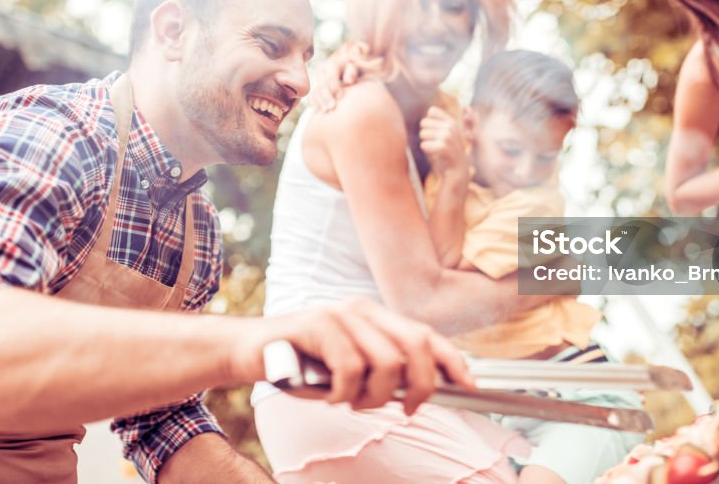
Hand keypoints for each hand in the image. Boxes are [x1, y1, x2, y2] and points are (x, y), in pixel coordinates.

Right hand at [247, 298, 472, 414]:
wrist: (248, 351)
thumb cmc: (301, 365)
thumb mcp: (349, 367)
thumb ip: (381, 370)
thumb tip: (421, 392)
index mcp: (374, 316)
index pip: (425, 334)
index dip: (452, 360)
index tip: (470, 386)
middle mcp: (361, 309)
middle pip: (415, 348)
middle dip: (419, 387)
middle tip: (404, 410)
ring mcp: (339, 314)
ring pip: (386, 363)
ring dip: (372, 397)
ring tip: (349, 400)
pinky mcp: (316, 325)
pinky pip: (350, 370)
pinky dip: (342, 393)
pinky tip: (326, 393)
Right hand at [310, 42, 378, 112]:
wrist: (345, 70)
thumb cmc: (353, 72)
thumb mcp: (355, 70)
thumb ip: (352, 74)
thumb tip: (348, 82)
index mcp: (333, 64)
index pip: (331, 75)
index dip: (335, 86)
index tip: (340, 96)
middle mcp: (322, 69)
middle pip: (322, 84)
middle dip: (327, 96)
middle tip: (332, 107)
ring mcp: (317, 78)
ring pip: (316, 90)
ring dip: (320, 101)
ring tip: (326, 111)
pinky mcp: (314, 85)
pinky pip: (312, 95)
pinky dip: (315, 103)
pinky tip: (319, 110)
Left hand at [418, 106, 466, 179]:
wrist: (457, 174)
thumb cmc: (446, 155)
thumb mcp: (443, 135)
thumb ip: (436, 123)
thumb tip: (430, 111)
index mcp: (452, 122)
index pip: (432, 111)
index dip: (428, 124)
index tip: (436, 134)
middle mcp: (451, 126)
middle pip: (424, 123)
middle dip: (425, 135)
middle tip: (436, 145)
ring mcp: (449, 136)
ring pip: (423, 134)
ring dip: (426, 144)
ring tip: (436, 151)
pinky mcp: (445, 147)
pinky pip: (424, 145)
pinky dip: (426, 150)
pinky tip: (435, 155)